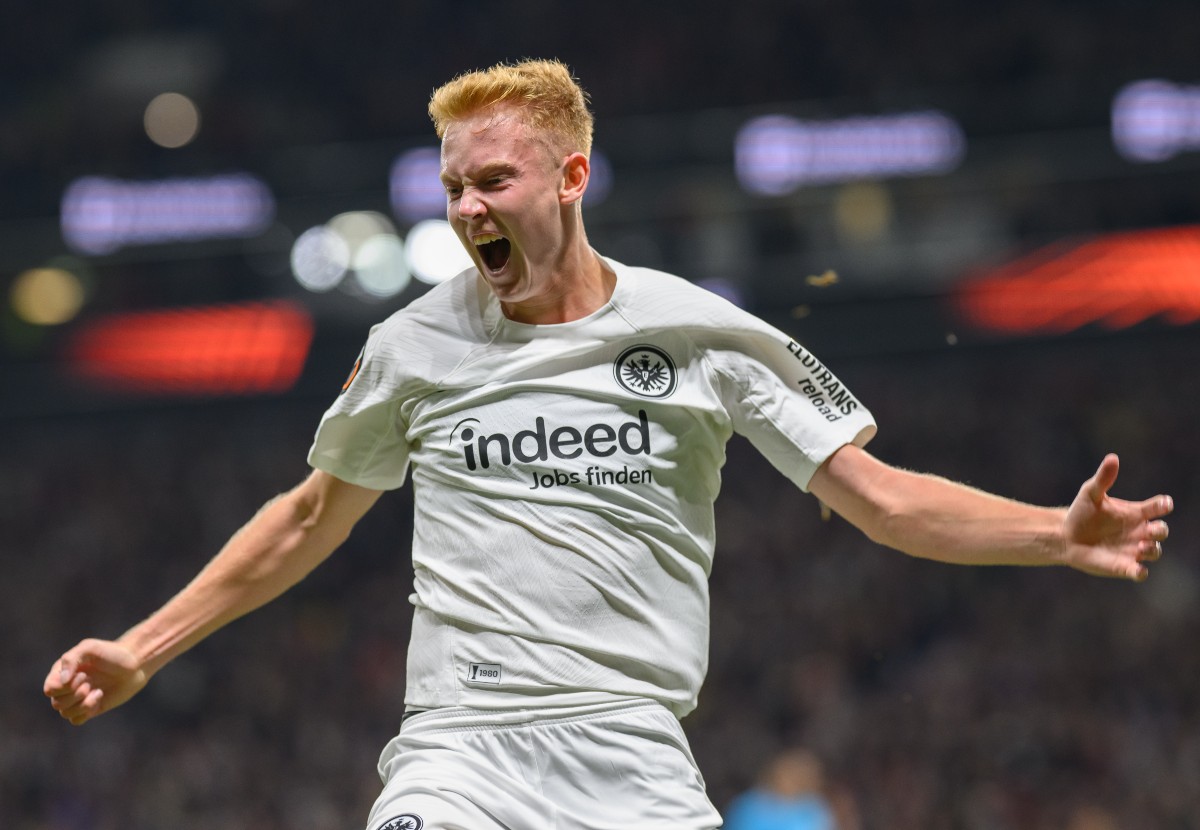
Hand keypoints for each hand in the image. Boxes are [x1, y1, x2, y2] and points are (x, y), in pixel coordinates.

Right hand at [44, 639, 147, 725]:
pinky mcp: (89, 708)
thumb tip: (63, 681)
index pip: (50, 688)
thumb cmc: (112, 653)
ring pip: (65, 713)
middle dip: (74, 695)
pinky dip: (86, 711)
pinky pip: (76, 720)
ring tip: (97, 691)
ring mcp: (77, 699)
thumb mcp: (90, 648)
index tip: (82, 675)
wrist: (135, 665)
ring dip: (82, 704)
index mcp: (62, 672)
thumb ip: (71, 658)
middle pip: (56, 703)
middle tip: (90, 683)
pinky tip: (99, 697)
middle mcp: (67, 687)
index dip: (63, 687)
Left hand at [1062, 454, 1172, 580]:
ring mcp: (1133, 550)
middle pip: (1161, 531)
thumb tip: (1112, 458)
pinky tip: (1137, 570)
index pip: (1157, 508)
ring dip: (1151, 550)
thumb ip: (1103, 478)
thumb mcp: (1090, 493)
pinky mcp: (1123, 566)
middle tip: (1152, 529)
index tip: (1164, 503)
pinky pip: (1138, 573)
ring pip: (1154, 552)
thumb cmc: (1081, 513)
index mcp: (1135, 513)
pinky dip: (1140, 572)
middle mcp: (1139, 531)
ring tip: (1140, 546)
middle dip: (1160, 530)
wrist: (1066, 536)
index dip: (1163, 505)